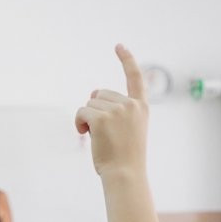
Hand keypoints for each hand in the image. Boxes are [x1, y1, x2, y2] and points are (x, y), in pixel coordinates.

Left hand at [75, 45, 149, 176]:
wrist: (125, 175)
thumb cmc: (124, 158)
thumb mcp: (128, 130)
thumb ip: (116, 110)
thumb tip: (93, 93)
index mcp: (141, 107)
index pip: (135, 77)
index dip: (127, 60)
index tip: (119, 46)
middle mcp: (131, 105)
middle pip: (100, 94)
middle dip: (96, 110)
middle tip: (104, 134)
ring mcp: (118, 110)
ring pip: (90, 103)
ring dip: (87, 118)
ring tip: (98, 138)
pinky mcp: (102, 118)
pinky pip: (82, 111)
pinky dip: (79, 122)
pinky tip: (85, 134)